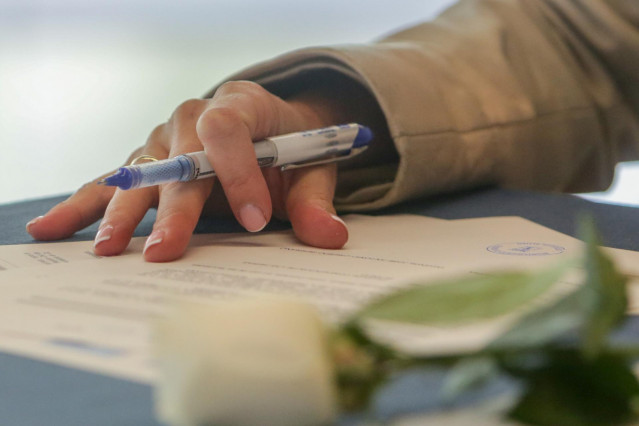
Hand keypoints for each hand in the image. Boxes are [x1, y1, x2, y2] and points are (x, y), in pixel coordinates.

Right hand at [26, 81, 349, 260]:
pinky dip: (83, 205)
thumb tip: (332, 237)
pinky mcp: (147, 163)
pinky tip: (50, 229)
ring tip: (106, 249)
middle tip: (166, 251)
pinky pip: (112, 182)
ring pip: (139, 173)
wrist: (272, 130)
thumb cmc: (292, 149)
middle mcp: (194, 117)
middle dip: (174, 207)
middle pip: (178, 157)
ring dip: (122, 212)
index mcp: (242, 105)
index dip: (238, 172)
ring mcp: (164, 140)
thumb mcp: (314, 169)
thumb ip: (318, 201)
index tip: (256, 219)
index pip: (229, 129)